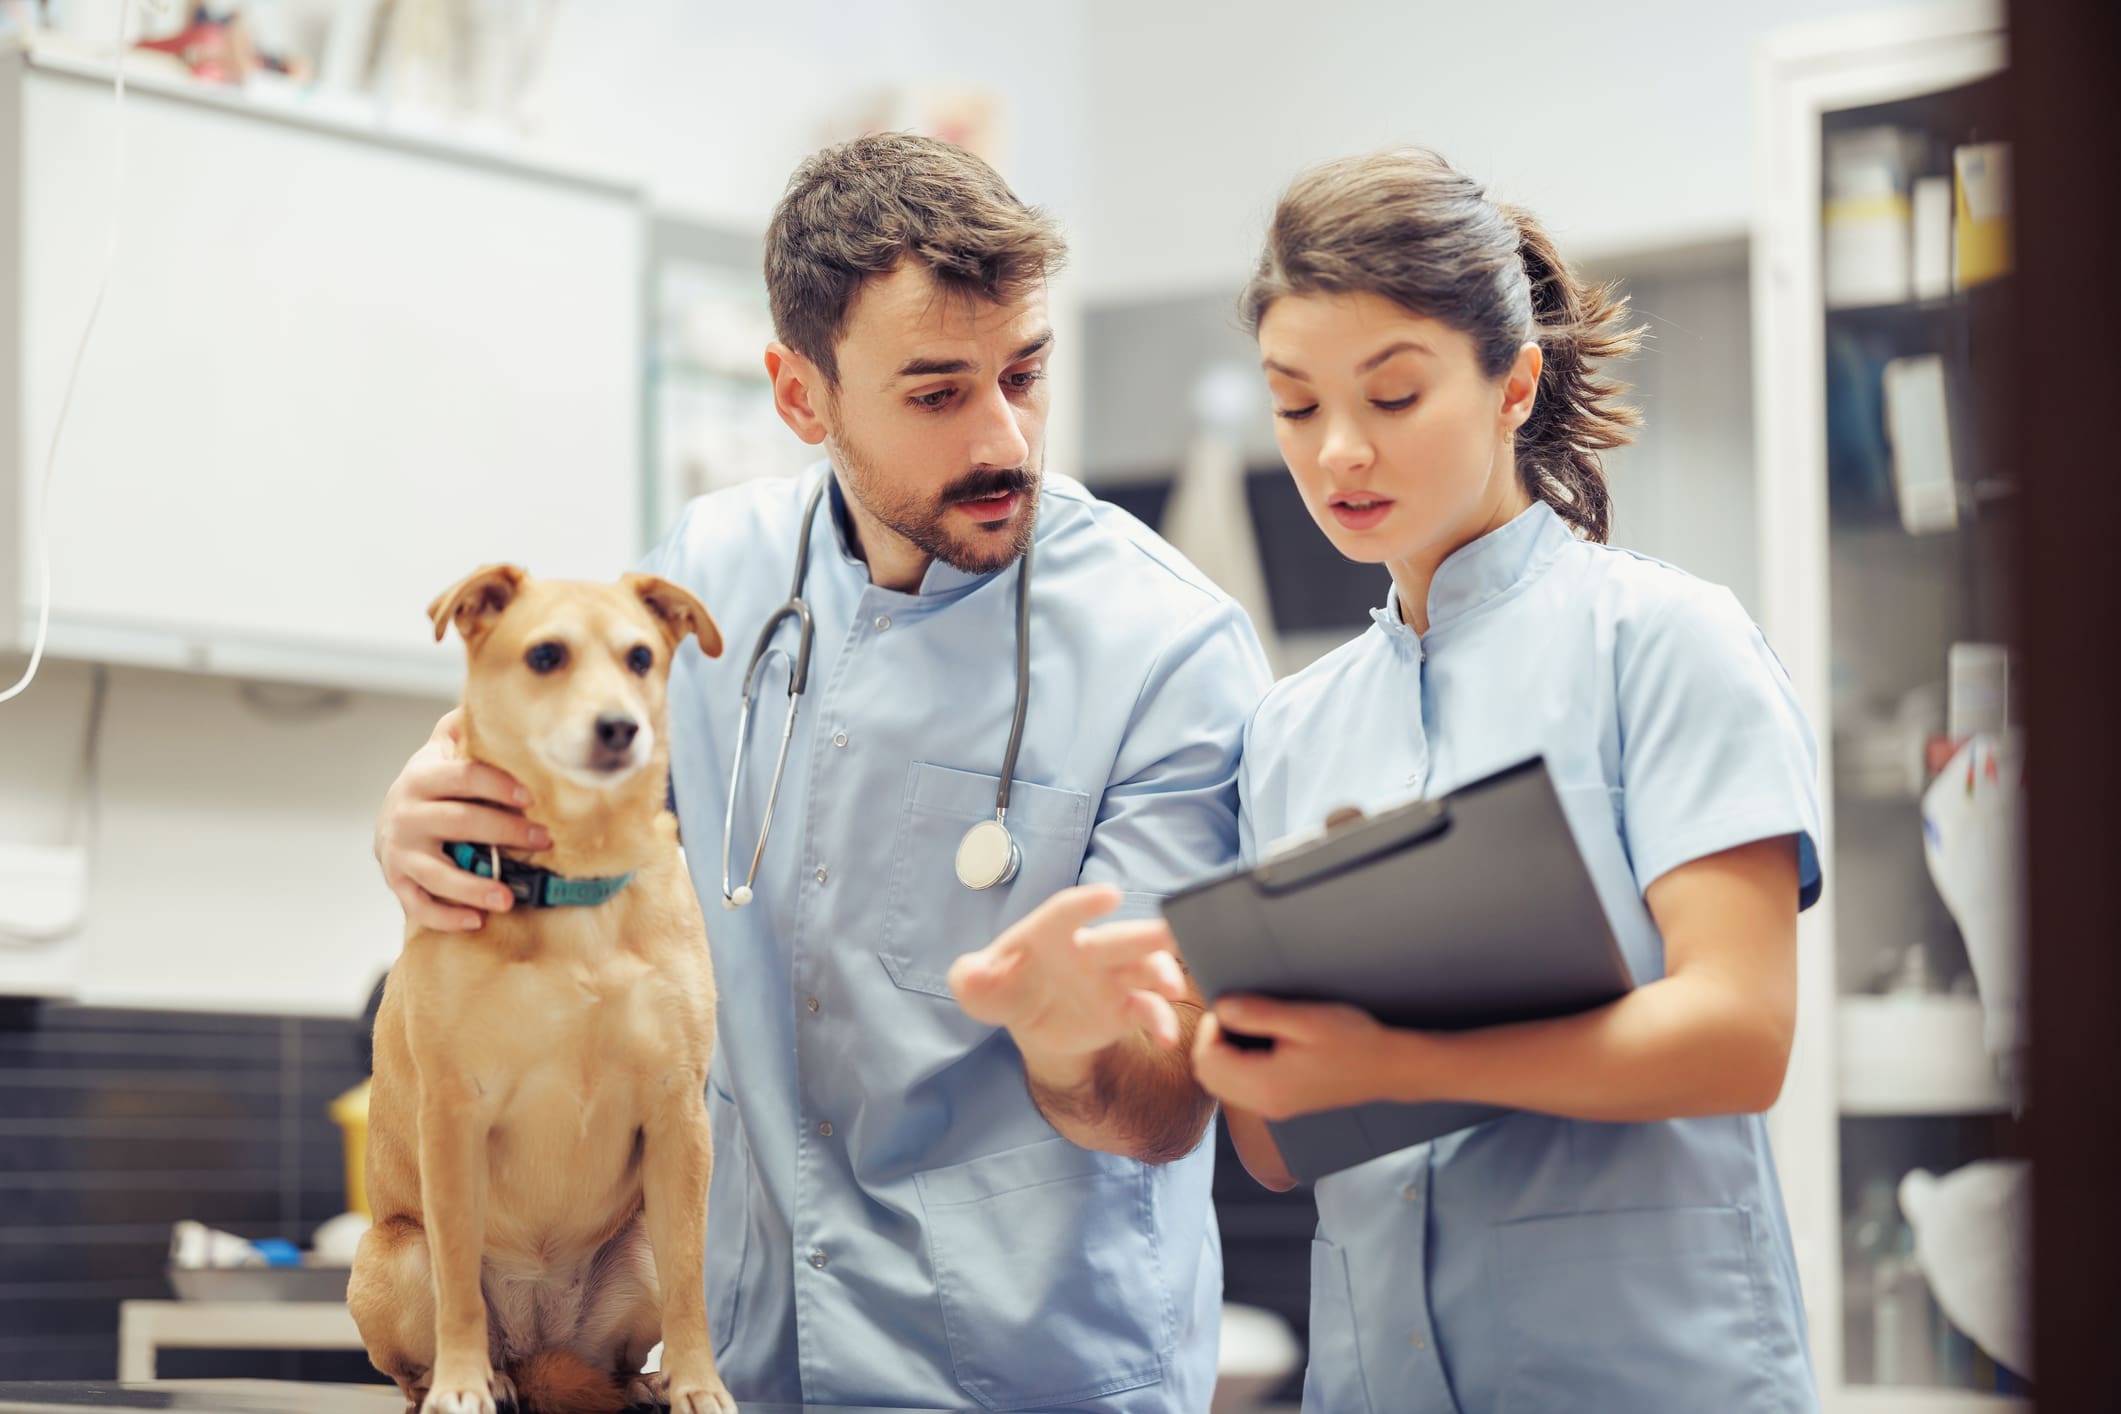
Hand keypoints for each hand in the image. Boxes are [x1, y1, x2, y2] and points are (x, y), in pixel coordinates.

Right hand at [374, 709, 549, 931]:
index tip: (533, 796)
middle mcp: (406, 813)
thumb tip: (493, 690)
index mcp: (422, 776)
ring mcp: (400, 851)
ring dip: (474, 886)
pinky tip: (476, 922)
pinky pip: (419, 905)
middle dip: (503, 832)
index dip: (498, 785)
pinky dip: (446, 916)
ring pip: (436, 872)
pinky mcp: (398, 882)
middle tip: (544, 841)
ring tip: (509, 898)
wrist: (393, 822)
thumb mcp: (445, 751)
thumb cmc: (436, 785)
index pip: (463, 776)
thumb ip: (464, 727)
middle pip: (458, 822)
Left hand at [948, 886, 1191, 1067]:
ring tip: (1173, 988)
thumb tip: (970, 973)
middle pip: (1119, 937)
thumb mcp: (979, 986)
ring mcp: (1113, 978)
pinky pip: (1150, 1011)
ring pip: (1146, 967)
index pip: (1067, 912)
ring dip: (1163, 972)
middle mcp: (1089, 950)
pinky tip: (1166, 1038)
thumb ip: (971, 978)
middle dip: (1144, 934)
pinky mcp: (1127, 1008)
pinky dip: (1161, 1021)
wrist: (1033, 1021)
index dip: (1086, 904)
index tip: (1110, 895)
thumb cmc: (1006, 987)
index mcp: (1051, 933)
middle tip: (1168, 932)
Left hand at [1191, 995, 1405, 1120]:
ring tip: (1248, 1027)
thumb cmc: (1353, 1040)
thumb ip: (1258, 1014)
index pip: (1207, 1060)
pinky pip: (1239, 1089)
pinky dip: (1236, 1066)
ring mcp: (1272, 1108)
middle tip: (1236, 1015)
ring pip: (1220, 1085)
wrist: (1389, 1068)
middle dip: (1211, 1042)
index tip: (1232, 1007)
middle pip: (1207, 1076)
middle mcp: (1264, 1104)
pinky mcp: (1280, 1105)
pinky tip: (1259, 1045)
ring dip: (1222, 1055)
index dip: (1210, 1028)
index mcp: (1265, 1084)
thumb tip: (1221, 1007)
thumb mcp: (1304, 1018)